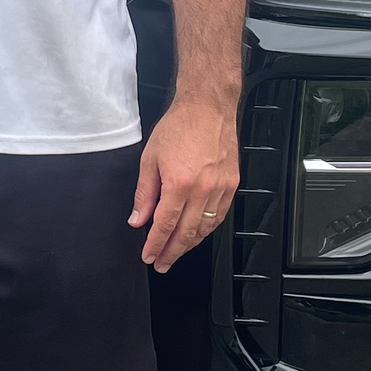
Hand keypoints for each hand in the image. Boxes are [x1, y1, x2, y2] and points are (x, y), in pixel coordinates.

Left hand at [130, 93, 238, 272]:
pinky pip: (220, 215)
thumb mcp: (150, 158)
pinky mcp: (232, 184)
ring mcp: (220, 188)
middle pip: (186, 233)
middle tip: (162, 263)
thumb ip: (144, 193)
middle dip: (172, 252)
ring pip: (206, 228)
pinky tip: (198, 234)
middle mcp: (203, 189)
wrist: (208, 106)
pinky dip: (208, 229)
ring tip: (177, 251)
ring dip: (190, 244)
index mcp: (179, 183)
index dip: (155, 245)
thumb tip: (138, 218)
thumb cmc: (179, 126)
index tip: (149, 256)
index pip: (165, 225)